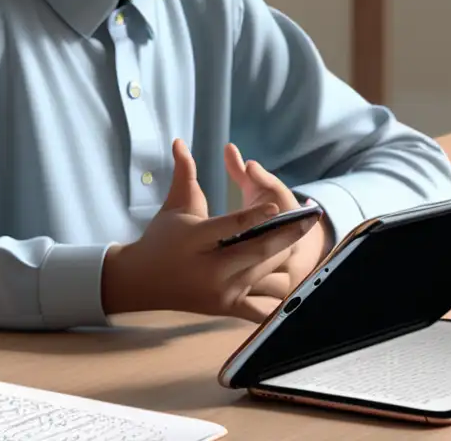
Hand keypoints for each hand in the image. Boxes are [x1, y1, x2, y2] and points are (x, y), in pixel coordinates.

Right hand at [102, 140, 316, 321]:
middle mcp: (209, 267)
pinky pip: (261, 308)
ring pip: (265, 274)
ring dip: (283, 259)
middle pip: (257, 250)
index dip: (255, 215)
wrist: (140, 282)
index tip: (276, 204)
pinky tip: (295, 287)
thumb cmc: (159, 239)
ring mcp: (220, 290)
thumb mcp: (173, 207)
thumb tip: (180, 141)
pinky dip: (279, 301)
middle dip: (287, 235)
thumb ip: (185, 176)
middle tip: (309, 221)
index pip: (230, 224)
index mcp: (195, 238)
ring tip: (299, 244)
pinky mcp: (226, 308)